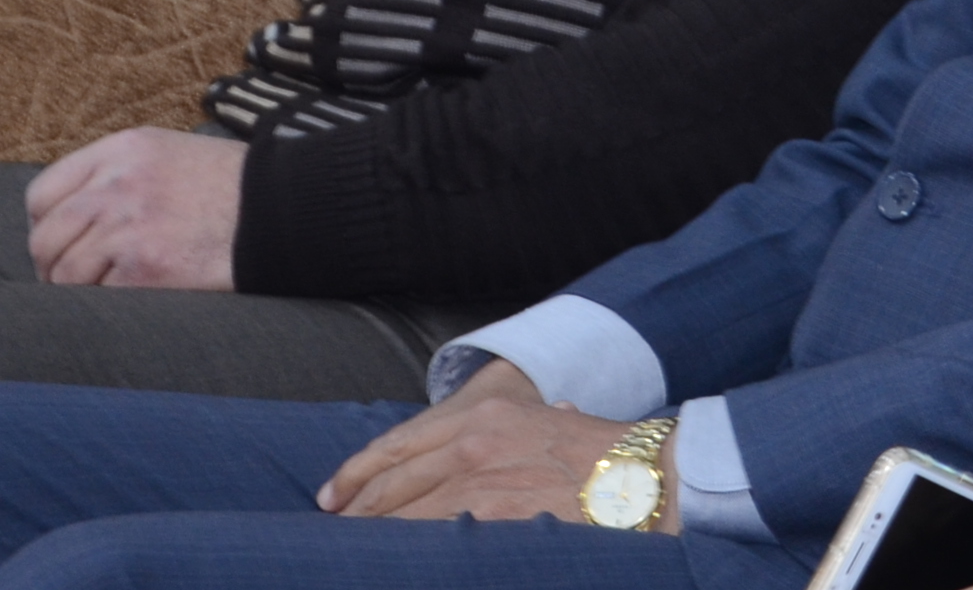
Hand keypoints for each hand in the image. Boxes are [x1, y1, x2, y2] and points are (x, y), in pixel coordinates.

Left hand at [25, 128, 246, 287]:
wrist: (281, 208)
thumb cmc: (229, 184)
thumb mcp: (168, 153)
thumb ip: (118, 173)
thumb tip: (73, 214)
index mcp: (120, 151)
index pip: (43, 194)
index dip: (47, 225)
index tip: (64, 241)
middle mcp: (116, 185)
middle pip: (45, 237)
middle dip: (53, 264)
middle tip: (73, 278)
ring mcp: (128, 227)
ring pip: (65, 274)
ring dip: (78, 290)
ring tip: (105, 289)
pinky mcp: (144, 268)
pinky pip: (98, 297)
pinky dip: (110, 302)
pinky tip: (135, 294)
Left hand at [318, 359, 644, 523]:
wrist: (640, 473)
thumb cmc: (604, 453)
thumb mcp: (553, 422)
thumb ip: (524, 428)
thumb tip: (523, 431)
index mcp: (486, 413)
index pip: (403, 442)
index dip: (361, 469)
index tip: (335, 492)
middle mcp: (475, 437)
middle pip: (395, 475)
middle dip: (356, 504)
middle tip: (332, 525)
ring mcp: (481, 474)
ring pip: (406, 508)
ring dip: (374, 531)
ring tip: (351, 549)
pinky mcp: (493, 512)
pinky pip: (436, 534)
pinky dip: (409, 548)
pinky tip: (391, 560)